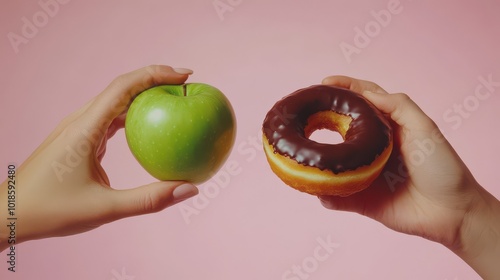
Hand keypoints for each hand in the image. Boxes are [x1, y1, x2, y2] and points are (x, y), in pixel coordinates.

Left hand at [0, 65, 198, 249]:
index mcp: (85, 129)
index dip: (155, 74)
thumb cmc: (51, 211)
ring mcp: (78, 128)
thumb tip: (190, 190)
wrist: (8, 214)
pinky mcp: (79, 138)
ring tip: (173, 100)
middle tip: (186, 84)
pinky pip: (110, 119)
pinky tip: (150, 128)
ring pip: (116, 101)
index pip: (124, 87)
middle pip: (122, 87)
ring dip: (144, 96)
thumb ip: (149, 200)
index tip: (185, 75)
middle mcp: (80, 121)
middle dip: (155, 79)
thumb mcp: (105, 210)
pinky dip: (133, 117)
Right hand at [319, 76, 499, 278]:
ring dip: (315, 158)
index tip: (324, 82)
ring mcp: (362, 173)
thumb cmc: (443, 167)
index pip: (361, 100)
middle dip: (319, 118)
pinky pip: (336, 196)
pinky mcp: (360, 200)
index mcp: (386, 127)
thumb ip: (399, 106)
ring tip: (299, 149)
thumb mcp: (425, 129)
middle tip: (303, 112)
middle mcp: (370, 147)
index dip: (343, 88)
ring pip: (331, 162)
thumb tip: (366, 93)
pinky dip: (324, 194)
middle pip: (339, 128)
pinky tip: (316, 188)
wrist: (453, 212)